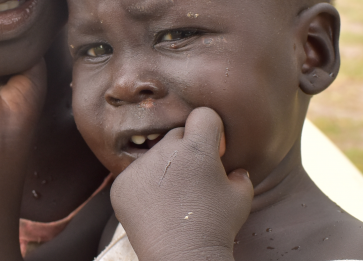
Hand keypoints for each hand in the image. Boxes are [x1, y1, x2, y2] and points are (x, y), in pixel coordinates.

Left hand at [110, 108, 252, 260]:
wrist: (183, 258)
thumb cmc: (217, 227)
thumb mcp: (241, 196)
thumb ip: (239, 173)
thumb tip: (234, 170)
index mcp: (197, 147)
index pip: (203, 116)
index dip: (212, 131)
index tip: (214, 151)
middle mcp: (165, 150)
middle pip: (177, 135)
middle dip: (187, 151)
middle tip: (194, 181)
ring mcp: (140, 167)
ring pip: (155, 156)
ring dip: (164, 168)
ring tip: (174, 199)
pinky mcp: (121, 184)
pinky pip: (135, 175)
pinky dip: (144, 187)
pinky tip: (156, 208)